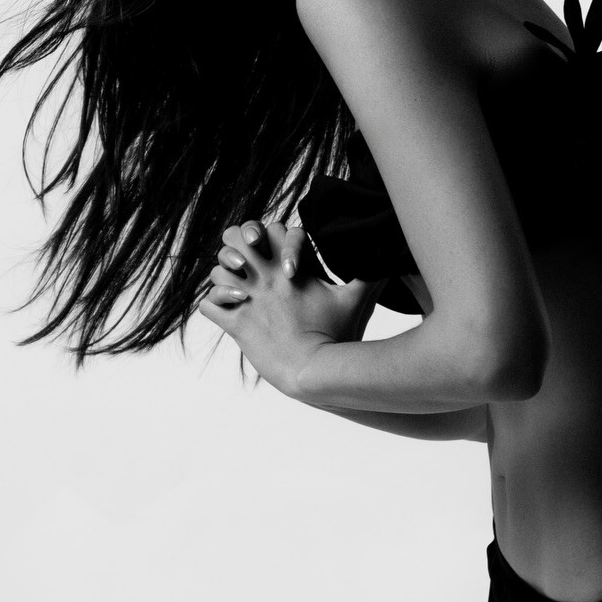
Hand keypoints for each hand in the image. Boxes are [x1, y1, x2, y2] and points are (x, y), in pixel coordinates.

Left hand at [197, 218, 379, 392]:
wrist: (315, 372)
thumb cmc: (338, 336)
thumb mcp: (357, 301)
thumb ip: (372, 275)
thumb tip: (393, 255)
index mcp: (292, 268)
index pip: (272, 229)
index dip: (274, 236)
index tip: (283, 257)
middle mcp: (266, 279)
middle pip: (236, 239)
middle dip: (239, 246)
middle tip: (248, 262)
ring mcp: (249, 300)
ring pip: (216, 270)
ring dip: (224, 277)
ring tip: (238, 288)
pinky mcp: (236, 325)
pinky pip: (208, 305)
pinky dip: (216, 305)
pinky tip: (229, 311)